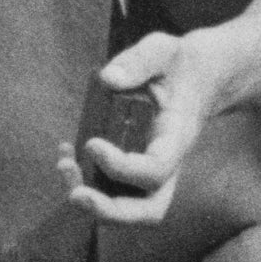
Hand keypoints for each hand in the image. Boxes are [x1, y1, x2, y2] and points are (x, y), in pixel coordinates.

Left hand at [68, 33, 220, 226]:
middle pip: (147, 211)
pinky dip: (85, 179)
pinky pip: (110, 189)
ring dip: (91, 200)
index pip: (155, 170)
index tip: (92, 142)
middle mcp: (167, 164)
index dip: (122, 167)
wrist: (196, 76)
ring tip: (64, 166)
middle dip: (108, 210)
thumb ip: (140, 60)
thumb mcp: (163, 50)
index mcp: (177, 138)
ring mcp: (150, 171)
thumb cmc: (177, 65)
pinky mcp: (132, 168)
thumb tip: (109, 79)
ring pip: (127, 209)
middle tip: (75, 193)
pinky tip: (66, 151)